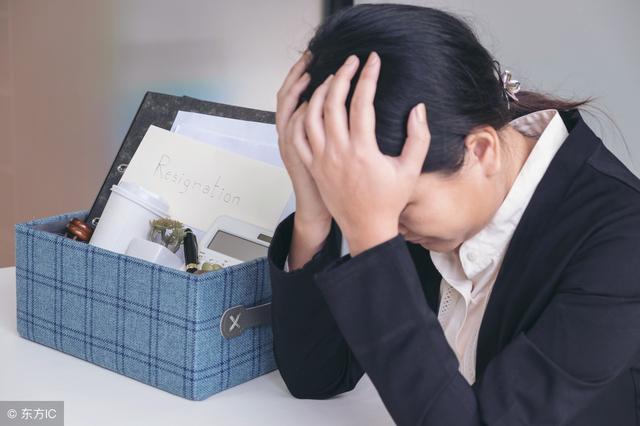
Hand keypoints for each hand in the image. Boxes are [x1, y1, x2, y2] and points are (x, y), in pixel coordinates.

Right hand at [276, 50, 331, 226]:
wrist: (326, 211)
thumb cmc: (331, 184)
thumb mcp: (325, 152)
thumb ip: (328, 126)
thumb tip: (340, 101)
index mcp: (301, 133)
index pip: (295, 95)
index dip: (300, 75)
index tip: (313, 58)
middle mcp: (293, 136)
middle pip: (287, 95)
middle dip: (297, 73)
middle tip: (310, 55)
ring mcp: (293, 146)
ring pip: (286, 109)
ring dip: (297, 88)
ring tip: (310, 71)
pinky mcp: (297, 157)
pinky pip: (293, 130)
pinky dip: (298, 113)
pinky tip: (310, 100)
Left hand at [297, 52, 430, 255]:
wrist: (366, 228)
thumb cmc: (389, 201)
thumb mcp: (411, 169)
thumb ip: (419, 137)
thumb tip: (418, 109)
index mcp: (363, 151)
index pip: (361, 102)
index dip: (367, 77)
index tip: (372, 61)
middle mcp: (338, 153)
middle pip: (332, 102)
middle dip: (342, 75)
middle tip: (351, 61)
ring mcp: (321, 160)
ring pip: (311, 116)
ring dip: (320, 92)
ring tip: (332, 79)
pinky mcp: (312, 166)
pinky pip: (299, 136)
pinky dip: (302, 116)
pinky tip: (312, 105)